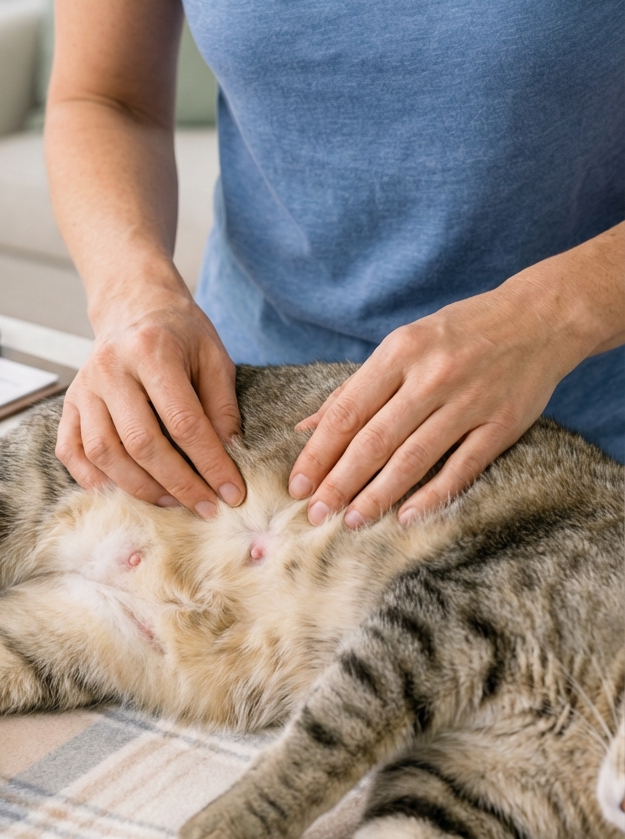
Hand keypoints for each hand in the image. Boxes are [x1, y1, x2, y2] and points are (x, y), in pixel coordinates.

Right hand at [56, 288, 244, 516]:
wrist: (133, 307)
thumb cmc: (179, 334)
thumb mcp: (213, 357)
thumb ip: (221, 406)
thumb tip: (228, 457)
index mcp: (151, 351)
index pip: (183, 422)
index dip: (210, 464)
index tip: (232, 492)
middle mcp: (110, 369)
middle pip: (142, 443)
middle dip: (179, 484)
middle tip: (206, 506)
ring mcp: (83, 388)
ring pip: (104, 453)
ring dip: (140, 487)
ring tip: (171, 500)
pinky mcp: (69, 404)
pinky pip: (71, 452)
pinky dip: (94, 480)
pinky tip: (125, 490)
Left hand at [287, 262, 603, 527]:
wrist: (540, 317)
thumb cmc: (460, 332)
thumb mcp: (405, 343)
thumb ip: (356, 387)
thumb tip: (307, 428)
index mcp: (401, 351)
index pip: (348, 411)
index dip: (319, 452)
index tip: (298, 484)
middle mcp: (432, 376)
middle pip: (375, 439)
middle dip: (340, 481)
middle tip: (316, 513)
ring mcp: (469, 402)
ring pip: (413, 458)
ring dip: (378, 494)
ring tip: (352, 520)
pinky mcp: (501, 424)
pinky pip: (461, 468)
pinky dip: (432, 495)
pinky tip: (406, 516)